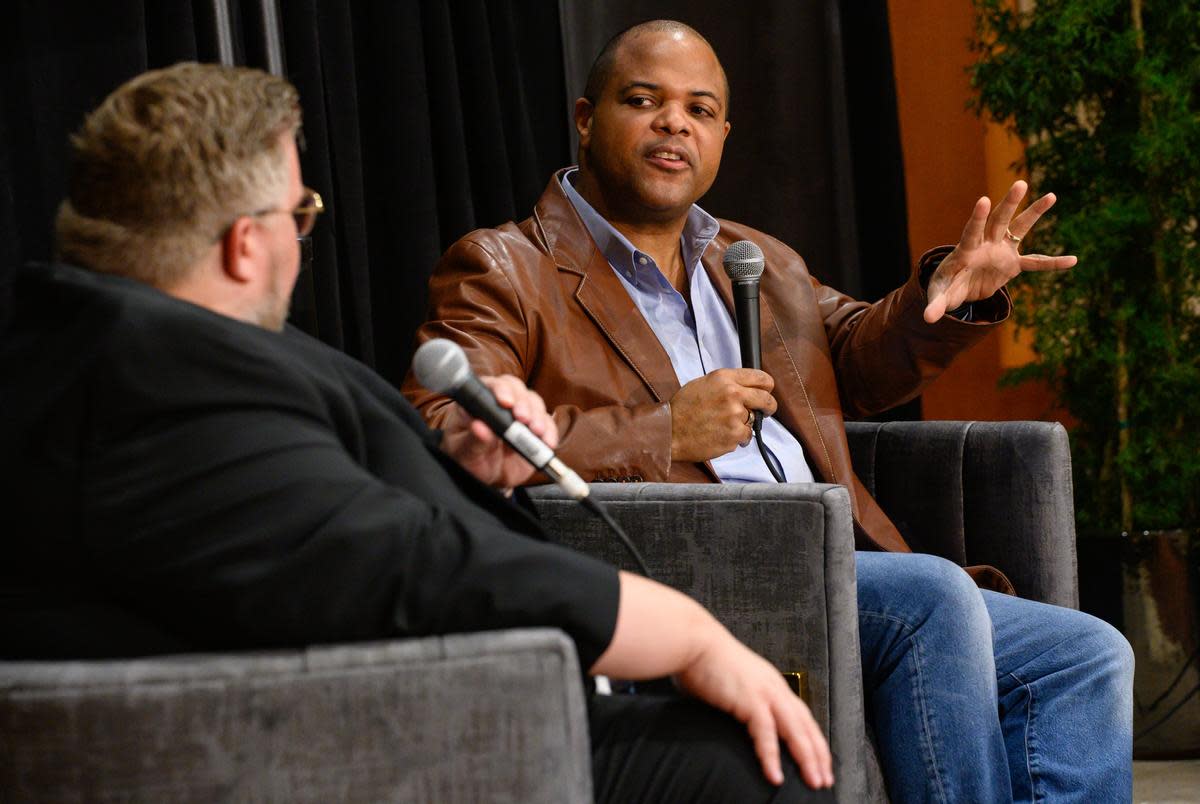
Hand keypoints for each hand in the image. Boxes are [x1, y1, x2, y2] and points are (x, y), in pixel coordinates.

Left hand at [439, 375, 556, 490]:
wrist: (486, 476)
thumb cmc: (469, 459)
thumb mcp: (465, 453)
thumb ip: (473, 440)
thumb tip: (479, 427)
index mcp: (477, 402)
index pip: (489, 386)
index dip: (500, 390)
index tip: (505, 403)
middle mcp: (500, 402)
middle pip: (516, 389)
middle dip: (523, 403)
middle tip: (523, 419)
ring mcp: (520, 414)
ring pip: (534, 403)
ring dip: (538, 416)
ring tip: (536, 432)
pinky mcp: (535, 428)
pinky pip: (547, 424)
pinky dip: (550, 432)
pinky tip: (547, 442)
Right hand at [669, 369, 776, 461]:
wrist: (669, 431)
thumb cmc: (683, 409)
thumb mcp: (703, 383)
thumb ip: (727, 384)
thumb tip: (747, 388)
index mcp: (724, 378)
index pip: (761, 377)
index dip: (767, 386)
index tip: (767, 392)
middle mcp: (732, 394)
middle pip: (767, 399)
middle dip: (769, 407)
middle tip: (766, 411)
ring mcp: (735, 415)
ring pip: (754, 420)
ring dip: (743, 424)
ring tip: (723, 426)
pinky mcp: (735, 435)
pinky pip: (746, 436)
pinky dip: (737, 438)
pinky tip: (720, 435)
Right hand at [676, 626, 833, 789]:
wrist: (694, 640)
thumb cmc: (705, 660)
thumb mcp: (732, 683)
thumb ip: (740, 702)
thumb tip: (735, 719)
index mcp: (771, 683)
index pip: (801, 715)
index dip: (813, 739)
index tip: (819, 759)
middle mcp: (774, 687)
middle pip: (806, 725)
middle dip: (819, 754)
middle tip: (825, 778)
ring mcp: (765, 693)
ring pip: (796, 731)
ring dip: (807, 758)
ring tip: (814, 780)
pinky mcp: (750, 699)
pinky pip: (766, 733)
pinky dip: (772, 756)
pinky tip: (775, 775)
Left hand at [924, 180, 1076, 322]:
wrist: (958, 289)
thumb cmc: (945, 288)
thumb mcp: (939, 296)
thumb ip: (936, 305)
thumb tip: (927, 319)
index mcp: (966, 250)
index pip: (971, 231)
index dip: (977, 218)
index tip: (983, 201)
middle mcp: (985, 244)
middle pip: (997, 221)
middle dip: (1008, 204)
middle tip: (1020, 184)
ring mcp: (1000, 251)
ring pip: (1019, 229)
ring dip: (1034, 213)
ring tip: (1051, 196)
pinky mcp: (1012, 264)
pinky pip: (1034, 263)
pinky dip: (1051, 263)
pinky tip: (1072, 260)